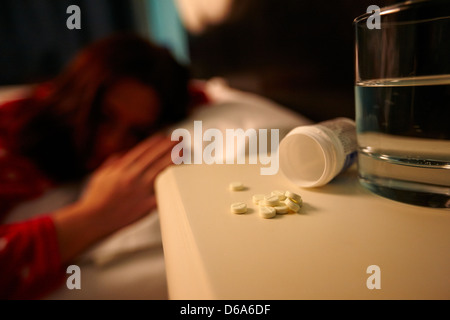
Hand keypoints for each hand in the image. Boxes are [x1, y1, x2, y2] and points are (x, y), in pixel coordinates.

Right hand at [53, 134, 176, 262]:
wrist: (93, 220)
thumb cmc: (95, 199)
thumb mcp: (101, 176)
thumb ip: (112, 164)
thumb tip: (122, 155)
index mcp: (122, 168)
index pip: (143, 150)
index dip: (156, 142)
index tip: (165, 137)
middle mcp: (132, 176)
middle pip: (155, 157)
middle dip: (169, 146)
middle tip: (180, 140)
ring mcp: (140, 191)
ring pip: (162, 170)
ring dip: (174, 159)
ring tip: (184, 152)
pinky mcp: (146, 206)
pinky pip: (163, 193)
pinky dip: (172, 184)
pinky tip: (181, 178)